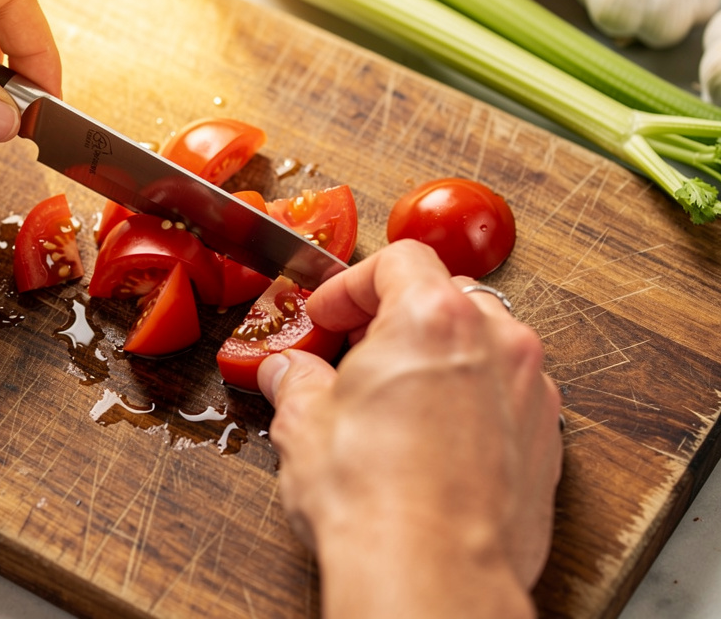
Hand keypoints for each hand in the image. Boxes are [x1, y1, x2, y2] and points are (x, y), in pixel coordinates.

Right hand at [257, 240, 561, 618]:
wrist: (432, 574)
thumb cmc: (375, 498)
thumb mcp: (304, 424)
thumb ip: (297, 382)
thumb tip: (288, 373)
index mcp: (433, 317)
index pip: (398, 261)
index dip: (352, 284)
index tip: (329, 314)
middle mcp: (495, 341)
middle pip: (447, 294)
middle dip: (397, 316)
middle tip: (357, 349)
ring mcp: (529, 390)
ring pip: (484, 342)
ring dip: (440, 355)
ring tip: (396, 395)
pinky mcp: (547, 439)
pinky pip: (507, 393)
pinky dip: (472, 397)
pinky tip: (434, 437)